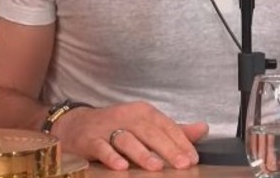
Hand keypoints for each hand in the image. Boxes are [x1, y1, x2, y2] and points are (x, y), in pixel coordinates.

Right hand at [50, 101, 208, 170]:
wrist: (76, 126)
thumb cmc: (116, 126)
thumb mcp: (145, 124)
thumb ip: (173, 130)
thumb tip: (203, 129)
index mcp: (143, 112)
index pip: (166, 125)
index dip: (181, 141)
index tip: (192, 158)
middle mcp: (126, 116)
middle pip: (150, 132)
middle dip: (167, 149)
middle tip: (182, 164)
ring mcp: (107, 128)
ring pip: (127, 139)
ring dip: (142, 153)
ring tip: (156, 167)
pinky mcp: (90, 140)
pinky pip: (102, 148)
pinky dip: (111, 157)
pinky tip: (121, 167)